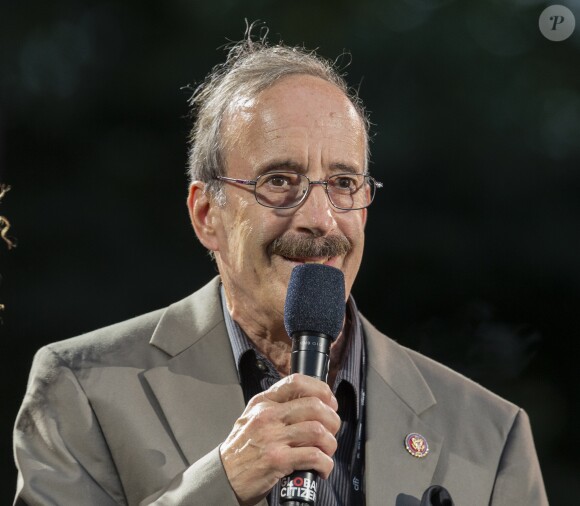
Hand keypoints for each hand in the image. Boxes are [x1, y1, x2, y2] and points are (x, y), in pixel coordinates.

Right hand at [219, 373, 340, 505]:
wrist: (224, 476)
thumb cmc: (242, 449)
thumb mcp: (254, 417)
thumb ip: (278, 406)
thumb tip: (312, 402)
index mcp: (264, 402)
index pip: (297, 382)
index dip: (321, 389)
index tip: (330, 401)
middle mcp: (268, 416)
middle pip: (315, 406)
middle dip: (332, 420)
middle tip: (332, 431)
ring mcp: (272, 437)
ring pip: (318, 431)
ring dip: (330, 444)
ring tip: (326, 451)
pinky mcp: (277, 460)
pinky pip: (314, 456)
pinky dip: (325, 463)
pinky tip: (321, 468)